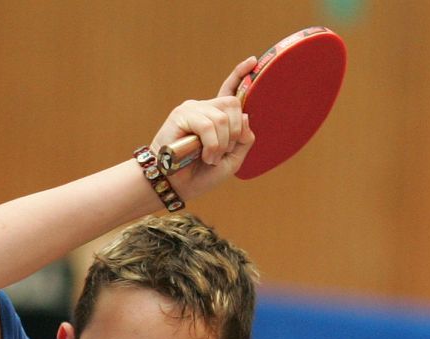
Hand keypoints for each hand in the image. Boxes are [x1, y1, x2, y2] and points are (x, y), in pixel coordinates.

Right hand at [150, 56, 257, 198]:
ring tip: (209, 158)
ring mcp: (192, 110)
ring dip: (221, 145)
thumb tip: (246, 116)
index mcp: (215, 117)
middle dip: (234, 133)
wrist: (177, 185)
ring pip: (223, 118)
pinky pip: (208, 125)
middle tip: (222, 152)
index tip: (253, 61)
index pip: (229, 91)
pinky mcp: (181, 115)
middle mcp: (204, 109)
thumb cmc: (201, 174)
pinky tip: (204, 156)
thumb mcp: (232, 160)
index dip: (240, 76)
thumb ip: (244, 140)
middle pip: (233, 105)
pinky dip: (211, 145)